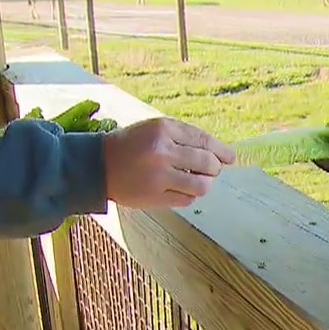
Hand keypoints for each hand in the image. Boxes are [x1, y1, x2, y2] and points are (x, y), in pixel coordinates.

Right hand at [102, 118, 236, 208]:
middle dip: (214, 168)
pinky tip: (180, 189)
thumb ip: (186, 138)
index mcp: (163, 129)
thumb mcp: (155, 129)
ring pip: (201, 185)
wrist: (98, 165)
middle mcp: (162, 152)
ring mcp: (158, 176)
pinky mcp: (154, 197)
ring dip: (204, 183)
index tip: (230, 158)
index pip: (203, 140)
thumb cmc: (132, 145)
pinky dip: (189, 195)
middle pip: (207, 164)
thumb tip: (222, 155)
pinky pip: (187, 199)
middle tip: (210, 170)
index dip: (221, 151)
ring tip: (195, 180)